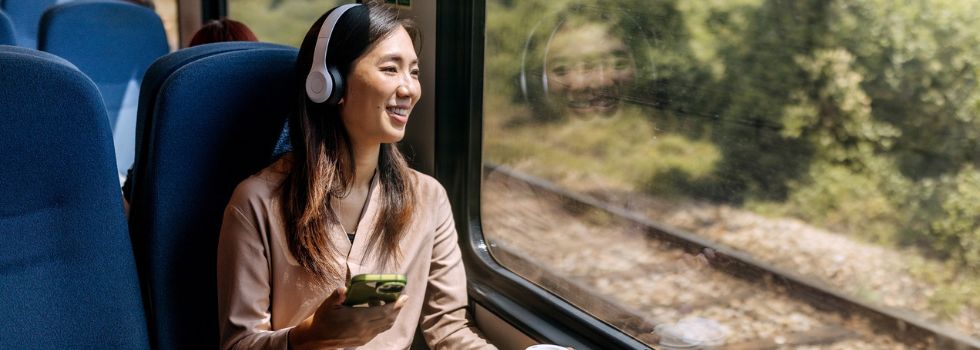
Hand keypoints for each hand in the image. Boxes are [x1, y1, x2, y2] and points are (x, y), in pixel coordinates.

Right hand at [288, 287, 407, 349]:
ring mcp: (365, 336)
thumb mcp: (328, 305)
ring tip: (390, 303)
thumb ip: (337, 296)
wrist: (317, 337)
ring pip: (385, 325)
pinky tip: (378, 311)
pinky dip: (384, 320)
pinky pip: (379, 330)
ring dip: (391, 314)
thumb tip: (344, 288)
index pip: (384, 312)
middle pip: (388, 319)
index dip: (396, 305)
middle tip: (400, 297)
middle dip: (397, 308)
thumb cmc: (323, 318)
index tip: (404, 297)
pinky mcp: (363, 340)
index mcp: (358, 319)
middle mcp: (365, 330)